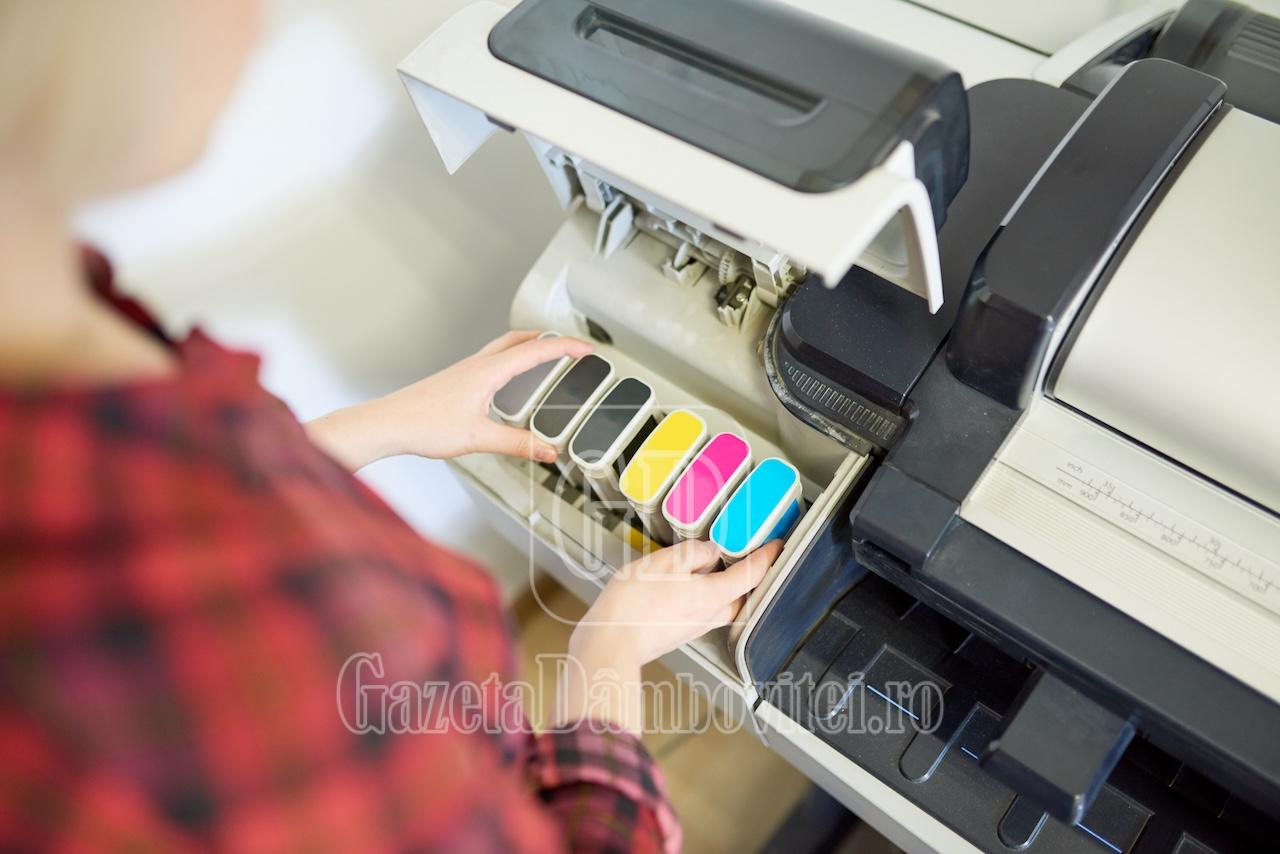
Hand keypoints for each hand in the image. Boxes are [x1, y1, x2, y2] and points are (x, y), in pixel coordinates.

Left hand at [305, 331, 593, 470]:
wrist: (389, 424)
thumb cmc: (423, 425)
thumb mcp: (479, 438)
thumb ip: (518, 444)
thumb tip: (548, 450)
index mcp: (488, 371)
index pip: (536, 351)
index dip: (566, 348)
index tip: (587, 349)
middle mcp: (477, 365)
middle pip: (520, 340)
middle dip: (549, 339)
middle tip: (570, 345)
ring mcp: (465, 370)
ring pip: (504, 348)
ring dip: (529, 346)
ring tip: (546, 355)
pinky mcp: (456, 380)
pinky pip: (492, 360)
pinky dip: (510, 360)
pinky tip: (508, 381)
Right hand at [555, 539, 782, 733]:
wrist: (610, 644)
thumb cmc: (630, 606)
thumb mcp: (659, 564)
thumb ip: (690, 554)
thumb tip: (710, 551)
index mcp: (711, 595)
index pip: (751, 575)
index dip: (767, 557)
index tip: (776, 545)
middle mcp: (710, 615)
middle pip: (743, 596)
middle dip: (751, 577)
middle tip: (750, 556)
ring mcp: (696, 627)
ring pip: (724, 605)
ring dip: (728, 588)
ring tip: (718, 567)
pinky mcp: (682, 633)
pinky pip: (706, 612)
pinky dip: (708, 596)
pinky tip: (690, 585)